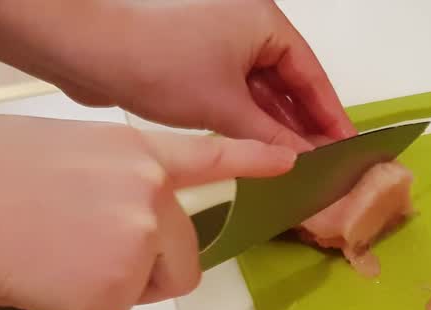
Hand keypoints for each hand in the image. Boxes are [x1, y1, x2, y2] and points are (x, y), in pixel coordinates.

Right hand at [0, 108, 294, 309]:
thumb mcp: (50, 159)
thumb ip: (94, 192)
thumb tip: (89, 242)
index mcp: (131, 152)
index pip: (208, 155)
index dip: (249, 162)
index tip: (287, 162)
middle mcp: (148, 194)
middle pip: (178, 261)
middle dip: (137, 282)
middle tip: (77, 285)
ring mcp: (136, 242)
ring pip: (128, 299)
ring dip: (81, 305)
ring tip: (19, 289)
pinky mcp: (112, 291)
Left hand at [56, 0, 356, 150]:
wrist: (82, 44)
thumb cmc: (155, 59)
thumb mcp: (225, 107)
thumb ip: (271, 137)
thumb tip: (303, 161)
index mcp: (263, 22)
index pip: (312, 74)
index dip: (331, 115)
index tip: (348, 148)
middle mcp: (244, 25)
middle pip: (288, 81)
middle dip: (304, 124)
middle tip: (324, 165)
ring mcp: (216, 40)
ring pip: (258, 89)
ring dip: (274, 125)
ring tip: (294, 165)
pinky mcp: (189, 58)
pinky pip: (231, 91)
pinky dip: (245, 119)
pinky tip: (255, 150)